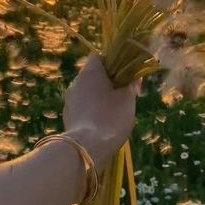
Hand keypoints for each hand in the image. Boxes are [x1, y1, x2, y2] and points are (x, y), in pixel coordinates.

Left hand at [62, 54, 138, 173]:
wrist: (87, 148)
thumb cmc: (111, 117)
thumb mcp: (128, 99)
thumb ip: (131, 84)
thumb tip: (135, 76)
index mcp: (90, 72)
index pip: (99, 56)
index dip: (113, 61)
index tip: (126, 72)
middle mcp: (76, 82)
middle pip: (93, 75)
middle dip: (109, 81)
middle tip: (124, 92)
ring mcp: (69, 100)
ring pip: (88, 92)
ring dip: (100, 97)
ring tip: (116, 110)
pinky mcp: (68, 116)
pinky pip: (83, 107)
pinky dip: (93, 110)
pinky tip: (104, 122)